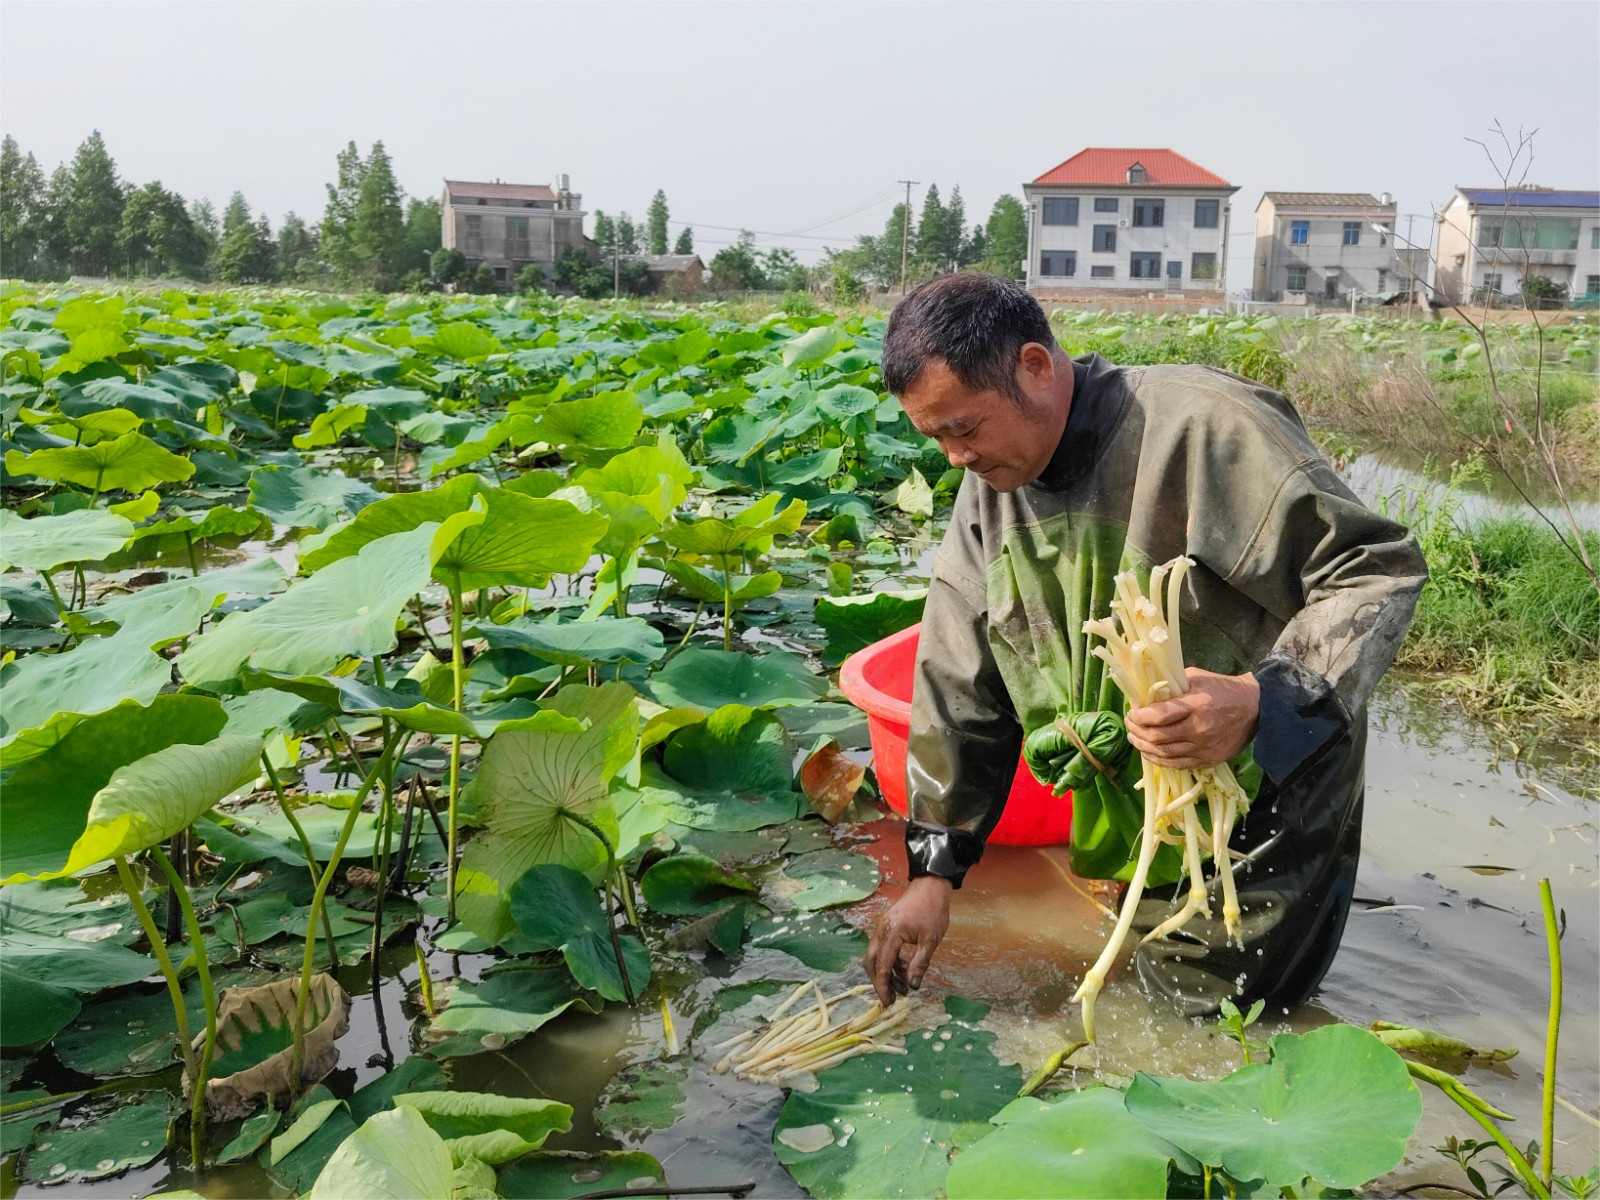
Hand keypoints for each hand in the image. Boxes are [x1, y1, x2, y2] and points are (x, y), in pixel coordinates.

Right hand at [865, 875, 951, 1005]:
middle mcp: (881, 931)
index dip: (884, 987)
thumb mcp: (931, 939)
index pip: (883, 966)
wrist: (930, 886)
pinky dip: (890, 962)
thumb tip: (913, 986)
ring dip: (886, 974)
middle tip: (893, 998)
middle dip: (879, 982)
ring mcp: (882, 928)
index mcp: (891, 934)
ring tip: (903, 988)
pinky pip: (882, 949)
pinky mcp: (887, 927)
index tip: (889, 1003)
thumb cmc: (933, 911)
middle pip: (871, 962)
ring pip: (876, 956)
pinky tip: (904, 971)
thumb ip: (920, 963)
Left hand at [1124, 667, 1258, 768]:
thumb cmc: (1223, 688)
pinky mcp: (1208, 759)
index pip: (1158, 716)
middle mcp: (1198, 729)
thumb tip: (1146, 695)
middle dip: (1137, 732)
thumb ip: (1171, 686)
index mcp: (1196, 705)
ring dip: (1144, 747)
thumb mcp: (1196, 678)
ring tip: (1135, 739)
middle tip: (1130, 725)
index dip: (1139, 717)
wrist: (1256, 708)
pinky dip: (1159, 760)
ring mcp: (1203, 747)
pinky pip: (1177, 764)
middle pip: (1157, 738)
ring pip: (1164, 754)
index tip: (1131, 713)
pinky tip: (1150, 753)